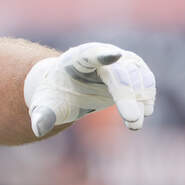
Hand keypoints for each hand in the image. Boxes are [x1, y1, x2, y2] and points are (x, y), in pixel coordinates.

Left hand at [23, 42, 155, 137]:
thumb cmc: (54, 95)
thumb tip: (38, 129)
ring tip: (134, 124)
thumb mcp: (45, 105)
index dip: (101, 54)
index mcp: (74, 60)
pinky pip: (145, 80)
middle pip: (118, 72)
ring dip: (140, 99)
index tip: (115, 55)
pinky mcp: (131, 70)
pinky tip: (145, 111)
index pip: (89, 54)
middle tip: (132, 120)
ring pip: (136, 75)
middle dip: (126, 95)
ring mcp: (117, 60)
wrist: (66, 87)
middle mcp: (99, 54)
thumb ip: (42, 115)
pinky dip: (147, 96)